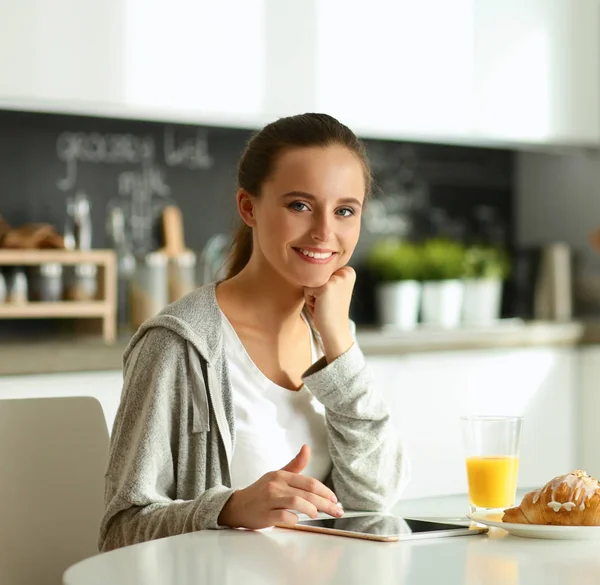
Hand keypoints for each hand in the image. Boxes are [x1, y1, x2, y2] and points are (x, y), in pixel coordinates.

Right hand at [218, 444, 342, 528]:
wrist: (237, 506)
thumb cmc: (260, 491)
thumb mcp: (277, 475)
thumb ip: (295, 465)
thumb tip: (307, 448)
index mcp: (281, 475)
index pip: (309, 482)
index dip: (325, 491)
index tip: (335, 499)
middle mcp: (276, 485)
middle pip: (307, 493)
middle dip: (325, 503)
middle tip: (336, 511)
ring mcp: (270, 499)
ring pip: (297, 502)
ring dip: (311, 510)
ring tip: (317, 515)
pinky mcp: (265, 514)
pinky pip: (284, 516)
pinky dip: (294, 519)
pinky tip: (296, 520)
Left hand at [304, 266, 355, 361]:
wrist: (335, 330)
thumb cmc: (331, 312)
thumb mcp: (335, 289)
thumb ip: (328, 276)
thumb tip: (309, 266)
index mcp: (349, 271)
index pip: (323, 271)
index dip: (323, 287)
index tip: (332, 298)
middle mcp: (345, 272)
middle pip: (316, 275)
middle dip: (317, 290)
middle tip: (327, 303)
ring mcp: (336, 279)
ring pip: (311, 281)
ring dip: (313, 296)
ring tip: (324, 306)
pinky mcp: (325, 287)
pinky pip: (307, 289)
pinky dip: (309, 301)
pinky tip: (320, 308)